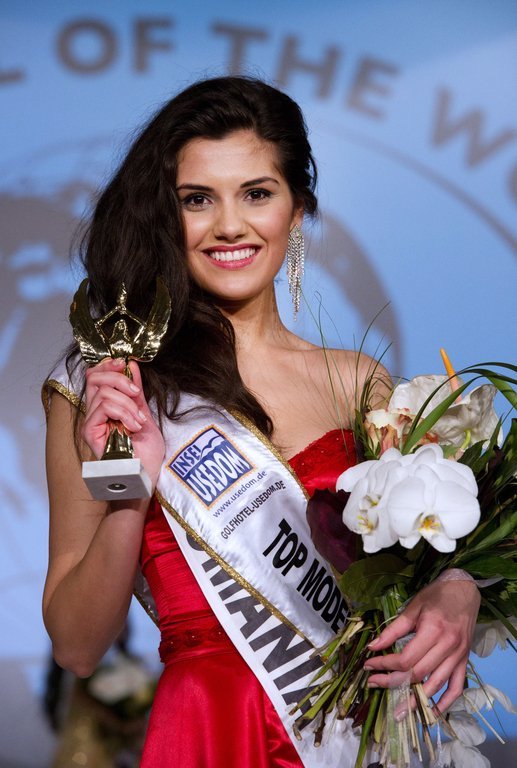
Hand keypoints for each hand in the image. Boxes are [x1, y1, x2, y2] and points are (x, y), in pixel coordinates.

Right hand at [82, 358, 164, 485]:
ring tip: (139, 421)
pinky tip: (133, 426)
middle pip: (93, 378)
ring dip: (127, 403)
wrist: (145, 477)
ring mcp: (90, 423)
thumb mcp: (144, 413)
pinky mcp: (90, 433)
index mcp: (105, 407)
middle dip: (119, 378)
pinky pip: (103, 408)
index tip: (126, 364)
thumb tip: (131, 365)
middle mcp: (93, 414)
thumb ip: (136, 391)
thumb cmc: (145, 454)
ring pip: (102, 393)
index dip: (109, 365)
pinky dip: (123, 412)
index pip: (95, 376)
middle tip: (136, 392)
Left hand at [364, 579, 479, 712]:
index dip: (385, 665)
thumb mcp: (412, 608)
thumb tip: (373, 646)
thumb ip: (393, 629)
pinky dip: (445, 703)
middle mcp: (447, 647)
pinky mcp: (464, 661)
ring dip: (415, 700)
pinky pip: (456, 688)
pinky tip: (430, 712)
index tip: (369, 665)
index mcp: (433, 631)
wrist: (464, 591)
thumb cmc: (436, 596)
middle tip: (374, 684)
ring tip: (397, 710)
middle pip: (418, 674)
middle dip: (393, 682)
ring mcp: (458, 657)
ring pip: (435, 686)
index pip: (405, 658)